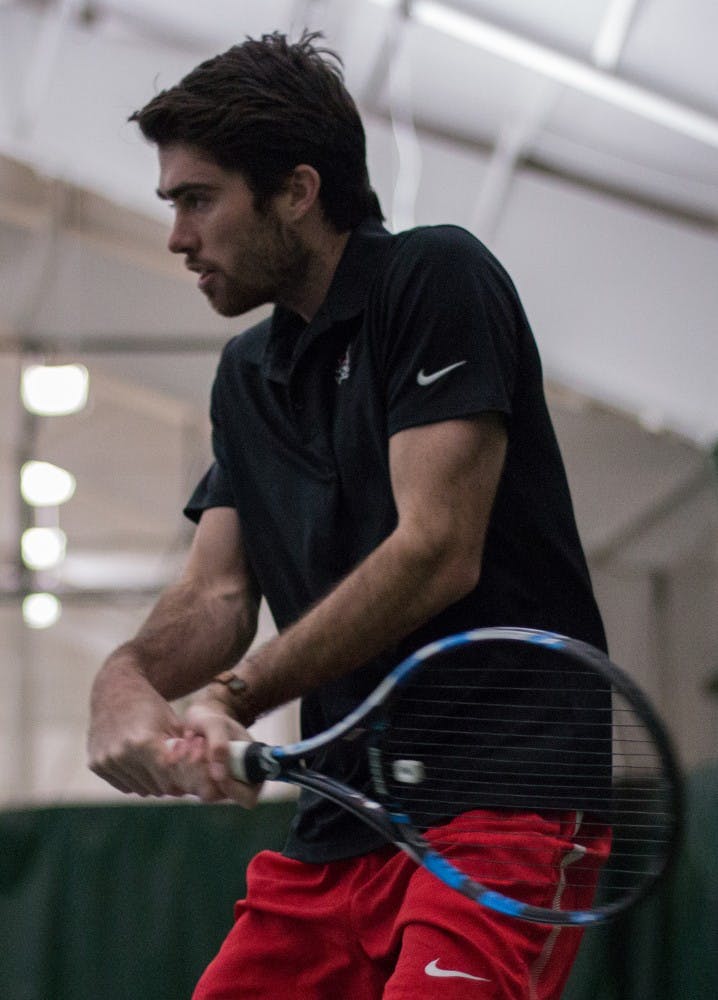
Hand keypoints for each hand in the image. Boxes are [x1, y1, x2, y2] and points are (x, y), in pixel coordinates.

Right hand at [87, 665, 186, 796]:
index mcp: (144, 742)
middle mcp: (121, 754)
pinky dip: (136, 780)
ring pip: (140, 789)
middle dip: (170, 784)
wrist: (116, 690)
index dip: (182, 782)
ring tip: (161, 767)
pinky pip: (123, 785)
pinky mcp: (95, 764)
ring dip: (153, 783)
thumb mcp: (174, 724)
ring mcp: (106, 761)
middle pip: (155, 788)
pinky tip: (142, 764)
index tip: (191, 779)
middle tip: (179, 775)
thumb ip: (184, 754)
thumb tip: (196, 785)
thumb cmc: (152, 706)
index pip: (169, 780)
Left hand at [170, 699, 261, 807]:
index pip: (247, 797)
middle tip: (199, 741)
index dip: (232, 788)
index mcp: (251, 773)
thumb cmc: (215, 719)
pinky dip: (178, 763)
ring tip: (191, 738)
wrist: (199, 718)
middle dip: (201, 769)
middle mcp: (231, 784)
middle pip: (215, 795)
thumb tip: (219, 777)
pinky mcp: (193, 783)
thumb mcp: (217, 725)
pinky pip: (180, 783)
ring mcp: (211, 785)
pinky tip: (181, 744)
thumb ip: (219, 747)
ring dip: (188, 763)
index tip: (217, 770)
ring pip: (195, 789)